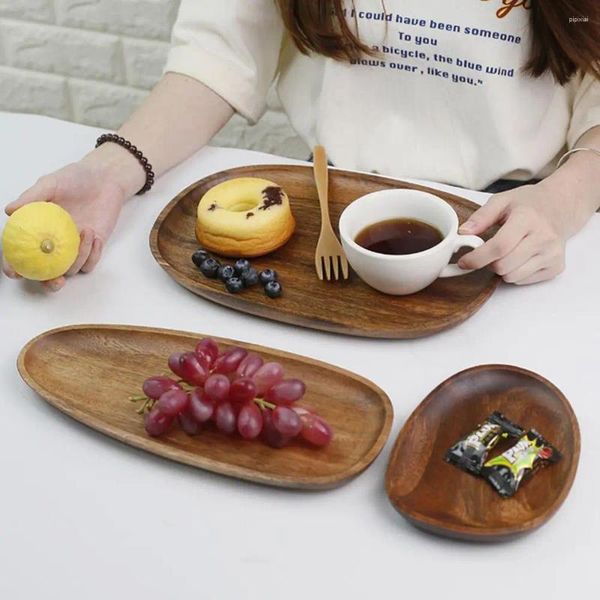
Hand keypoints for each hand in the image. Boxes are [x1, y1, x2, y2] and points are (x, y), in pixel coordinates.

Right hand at [2, 146, 139, 291]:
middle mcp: (55, 243)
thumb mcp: (51, 184)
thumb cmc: (74, 179)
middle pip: (48, 273)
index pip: (22, 253)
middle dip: (49, 283)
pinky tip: (94, 235)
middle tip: (55, 281)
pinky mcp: (94, 247)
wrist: (104, 178)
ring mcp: (74, 247)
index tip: (14, 272)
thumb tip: (9, 210)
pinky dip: (93, 254)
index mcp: (38, 229)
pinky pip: (91, 262)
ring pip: (72, 269)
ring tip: (86, 231)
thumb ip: (32, 198)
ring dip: (79, 257)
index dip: (14, 266)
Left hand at [457, 183, 567, 284]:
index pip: (499, 246)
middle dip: (488, 262)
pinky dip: (515, 273)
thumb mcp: (502, 200)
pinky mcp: (556, 267)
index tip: (463, 262)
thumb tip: (463, 232)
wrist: (561, 207)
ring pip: (512, 277)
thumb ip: (481, 216)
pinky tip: (520, 257)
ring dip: (502, 269)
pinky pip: (523, 281)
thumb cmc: (528, 204)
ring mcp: (553, 254)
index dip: (477, 258)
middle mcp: (544, 238)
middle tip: (489, 252)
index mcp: (528, 218)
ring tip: (507, 252)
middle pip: (503, 265)